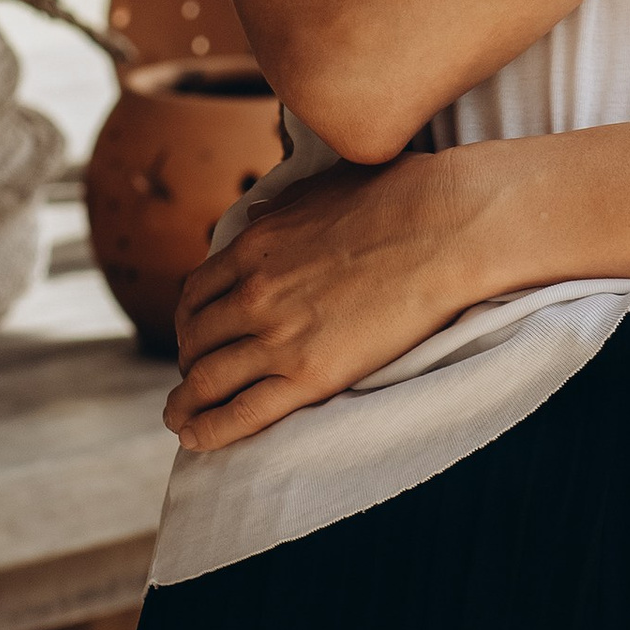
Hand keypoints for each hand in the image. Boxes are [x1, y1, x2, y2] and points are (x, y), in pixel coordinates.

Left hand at [164, 149, 501, 450]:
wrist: (449, 229)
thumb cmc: (401, 199)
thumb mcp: (322, 188)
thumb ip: (279, 210)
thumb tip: (252, 218)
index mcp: (254, 247)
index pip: (195, 295)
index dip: (189, 323)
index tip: (196, 337)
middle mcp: (254, 294)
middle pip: (194, 340)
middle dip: (187, 363)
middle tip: (194, 380)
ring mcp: (279, 337)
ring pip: (205, 382)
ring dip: (185, 404)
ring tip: (180, 418)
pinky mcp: (310, 375)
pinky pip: (241, 414)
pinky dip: (209, 432)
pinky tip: (197, 441)